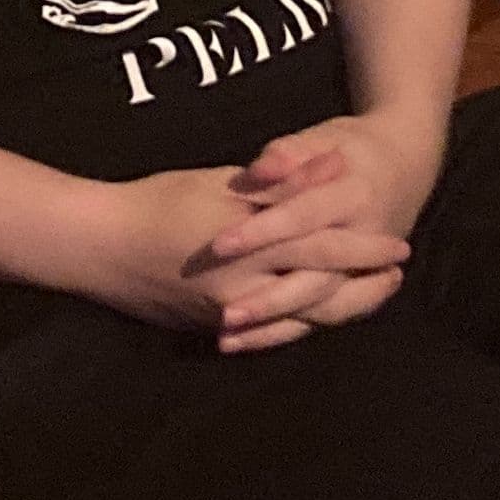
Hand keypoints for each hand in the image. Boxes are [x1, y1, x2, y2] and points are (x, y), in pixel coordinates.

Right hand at [85, 154, 411, 350]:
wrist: (100, 247)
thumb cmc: (158, 202)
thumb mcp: (220, 182)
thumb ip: (279, 181)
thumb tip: (330, 167)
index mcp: (252, 247)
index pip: (324, 248)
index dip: (364, 248)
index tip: (399, 243)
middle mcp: (248, 291)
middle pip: (323, 294)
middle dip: (364, 287)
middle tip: (398, 276)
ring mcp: (232, 316)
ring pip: (302, 319)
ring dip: (341, 307)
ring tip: (371, 295)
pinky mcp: (216, 328)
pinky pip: (272, 331)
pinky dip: (303, 323)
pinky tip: (321, 313)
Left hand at [197, 113, 444, 353]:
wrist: (408, 166)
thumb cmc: (353, 149)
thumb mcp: (324, 138)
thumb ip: (290, 154)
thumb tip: (258, 169)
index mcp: (355, 197)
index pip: (302, 218)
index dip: (261, 232)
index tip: (218, 246)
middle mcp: (365, 242)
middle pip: (315, 278)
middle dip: (270, 300)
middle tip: (224, 315)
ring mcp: (366, 271)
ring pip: (321, 309)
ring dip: (275, 327)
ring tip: (227, 339)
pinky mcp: (358, 287)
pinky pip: (324, 318)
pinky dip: (288, 332)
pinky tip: (248, 343)